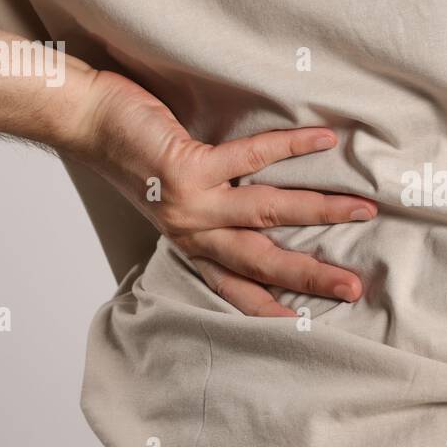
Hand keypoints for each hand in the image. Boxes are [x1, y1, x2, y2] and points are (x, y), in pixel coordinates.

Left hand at [67, 69, 374, 315]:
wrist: (85, 121)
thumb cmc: (132, 155)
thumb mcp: (171, 199)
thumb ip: (210, 211)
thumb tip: (265, 208)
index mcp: (192, 242)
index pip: (235, 285)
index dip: (269, 308)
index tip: (307, 325)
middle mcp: (193, 231)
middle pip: (261, 262)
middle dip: (310, 276)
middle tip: (353, 287)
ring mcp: (191, 201)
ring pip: (267, 212)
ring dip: (319, 212)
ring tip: (361, 210)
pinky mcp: (188, 166)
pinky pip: (252, 156)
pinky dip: (292, 147)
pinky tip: (323, 140)